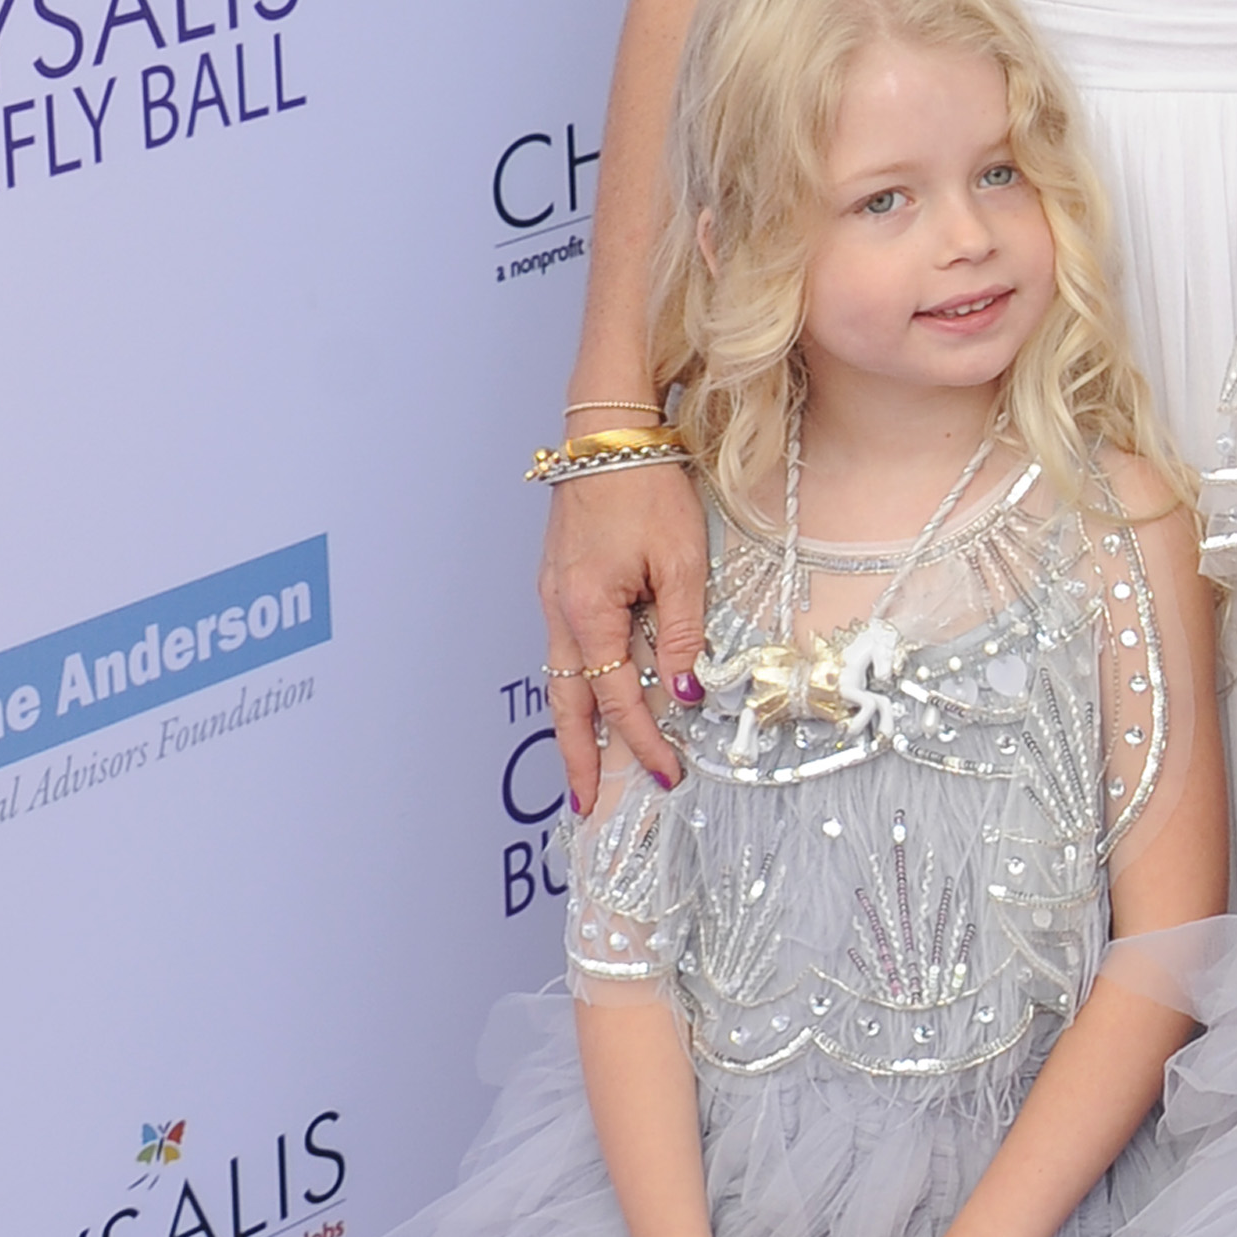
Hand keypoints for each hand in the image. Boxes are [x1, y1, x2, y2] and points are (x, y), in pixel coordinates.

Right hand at [542, 457, 711, 802]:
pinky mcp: (561, 583)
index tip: (666, 775)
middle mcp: (560, 611)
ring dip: (573, 727)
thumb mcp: (680, 562)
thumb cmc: (645, 486)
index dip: (643, 743)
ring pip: (561, 679)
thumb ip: (680, 630)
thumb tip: (681, 689)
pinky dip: (576, 685)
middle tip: (587, 803)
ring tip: (584, 767)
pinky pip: (566, 649)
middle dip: (578, 758)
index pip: (618, 700)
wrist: (607, 432)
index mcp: (587, 612)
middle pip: (567, 704)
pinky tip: (590, 700)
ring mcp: (554, 597)